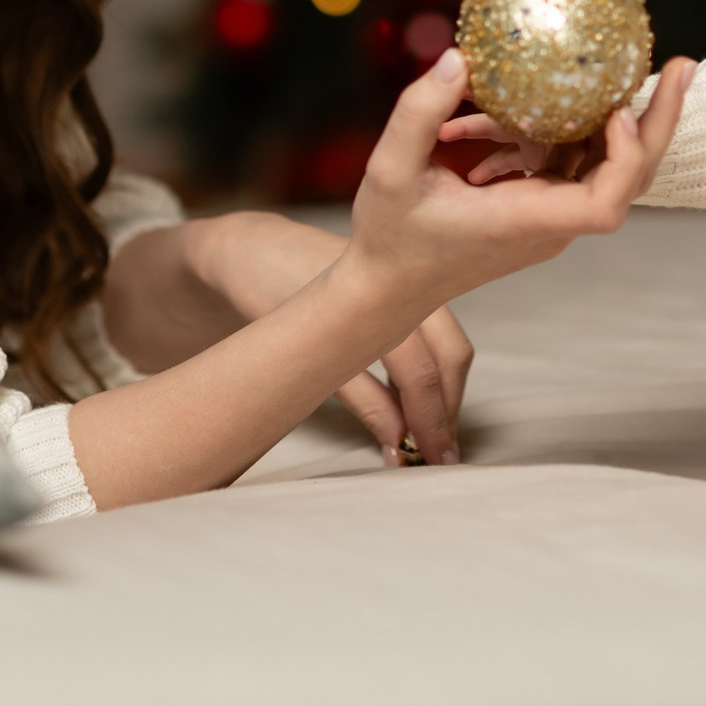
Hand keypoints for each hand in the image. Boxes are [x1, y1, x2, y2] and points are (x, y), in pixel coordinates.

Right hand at [186, 211, 476, 465]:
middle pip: (442, 359)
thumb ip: (405, 335)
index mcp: (412, 280)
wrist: (250, 250)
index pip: (453, 348)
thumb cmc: (317, 281)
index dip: (455, 400)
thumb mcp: (367, 300)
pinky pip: (361, 380)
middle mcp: (396, 286)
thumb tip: (434, 405)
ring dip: (419, 421)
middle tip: (440, 455)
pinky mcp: (319, 322)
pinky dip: (380, 417)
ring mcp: (359, 302)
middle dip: (443, 415)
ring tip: (414, 454)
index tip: (450, 437)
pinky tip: (387, 440)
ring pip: (412, 370)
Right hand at [348, 49, 694, 312]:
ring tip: (608, 63)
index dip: (626, 158)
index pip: (605, 204)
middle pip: (627, 177)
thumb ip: (419, 112)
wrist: (385, 286)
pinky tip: (477, 119)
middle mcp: (550, 222)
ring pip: (597, 161)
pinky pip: (558, 159)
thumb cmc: (388, 239)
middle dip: (657, 121)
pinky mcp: (534, 204)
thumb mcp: (389, 171)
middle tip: (684, 64)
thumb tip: (459, 58)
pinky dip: (539, 130)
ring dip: (599, 114)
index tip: (619, 110)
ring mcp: (546, 215)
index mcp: (527, 223)